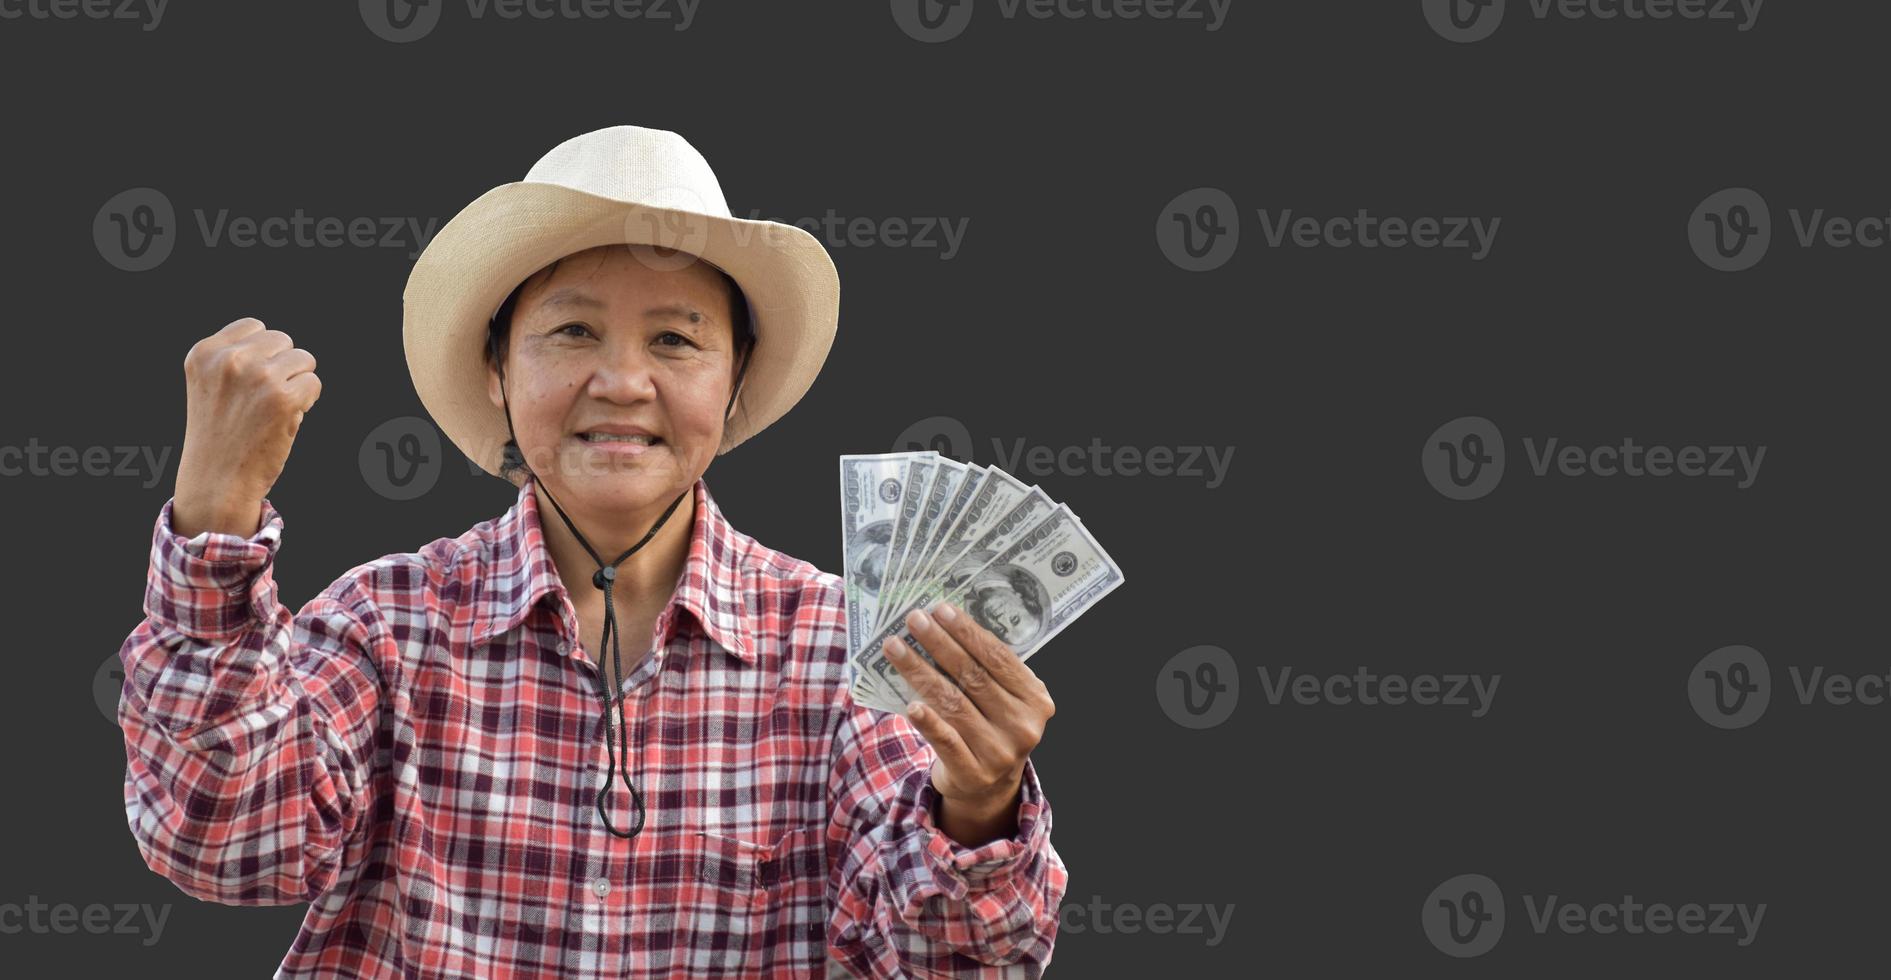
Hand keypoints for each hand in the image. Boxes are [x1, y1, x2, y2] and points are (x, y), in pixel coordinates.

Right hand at [173, 317, 321, 536]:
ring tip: (274, 410)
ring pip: (303, 358)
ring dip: (297, 382)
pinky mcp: (282, 398)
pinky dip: (308, 401)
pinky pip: (314, 383)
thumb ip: (236, 358)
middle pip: (282, 339)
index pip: (254, 326)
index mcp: (204, 353)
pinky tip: (287, 420)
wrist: (217, 482)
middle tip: (265, 400)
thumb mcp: (212, 386)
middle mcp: (229, 360)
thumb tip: (279, 342)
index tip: (254, 382)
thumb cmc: (220, 436)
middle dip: (283, 366)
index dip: (264, 353)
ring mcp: (257, 377)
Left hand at [883, 601, 1055, 844]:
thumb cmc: (992, 727)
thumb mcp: (1005, 700)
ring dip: (920, 672)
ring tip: (894, 648)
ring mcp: (999, 753)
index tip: (940, 609)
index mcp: (1035, 700)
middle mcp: (1022, 726)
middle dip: (939, 643)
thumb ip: (988, 671)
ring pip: (953, 704)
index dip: (967, 632)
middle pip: (973, 676)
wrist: (989, 788)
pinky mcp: (973, 774)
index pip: (998, 658)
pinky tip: (911, 704)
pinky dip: (929, 722)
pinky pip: (947, 742)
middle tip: (913, 620)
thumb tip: (944, 625)